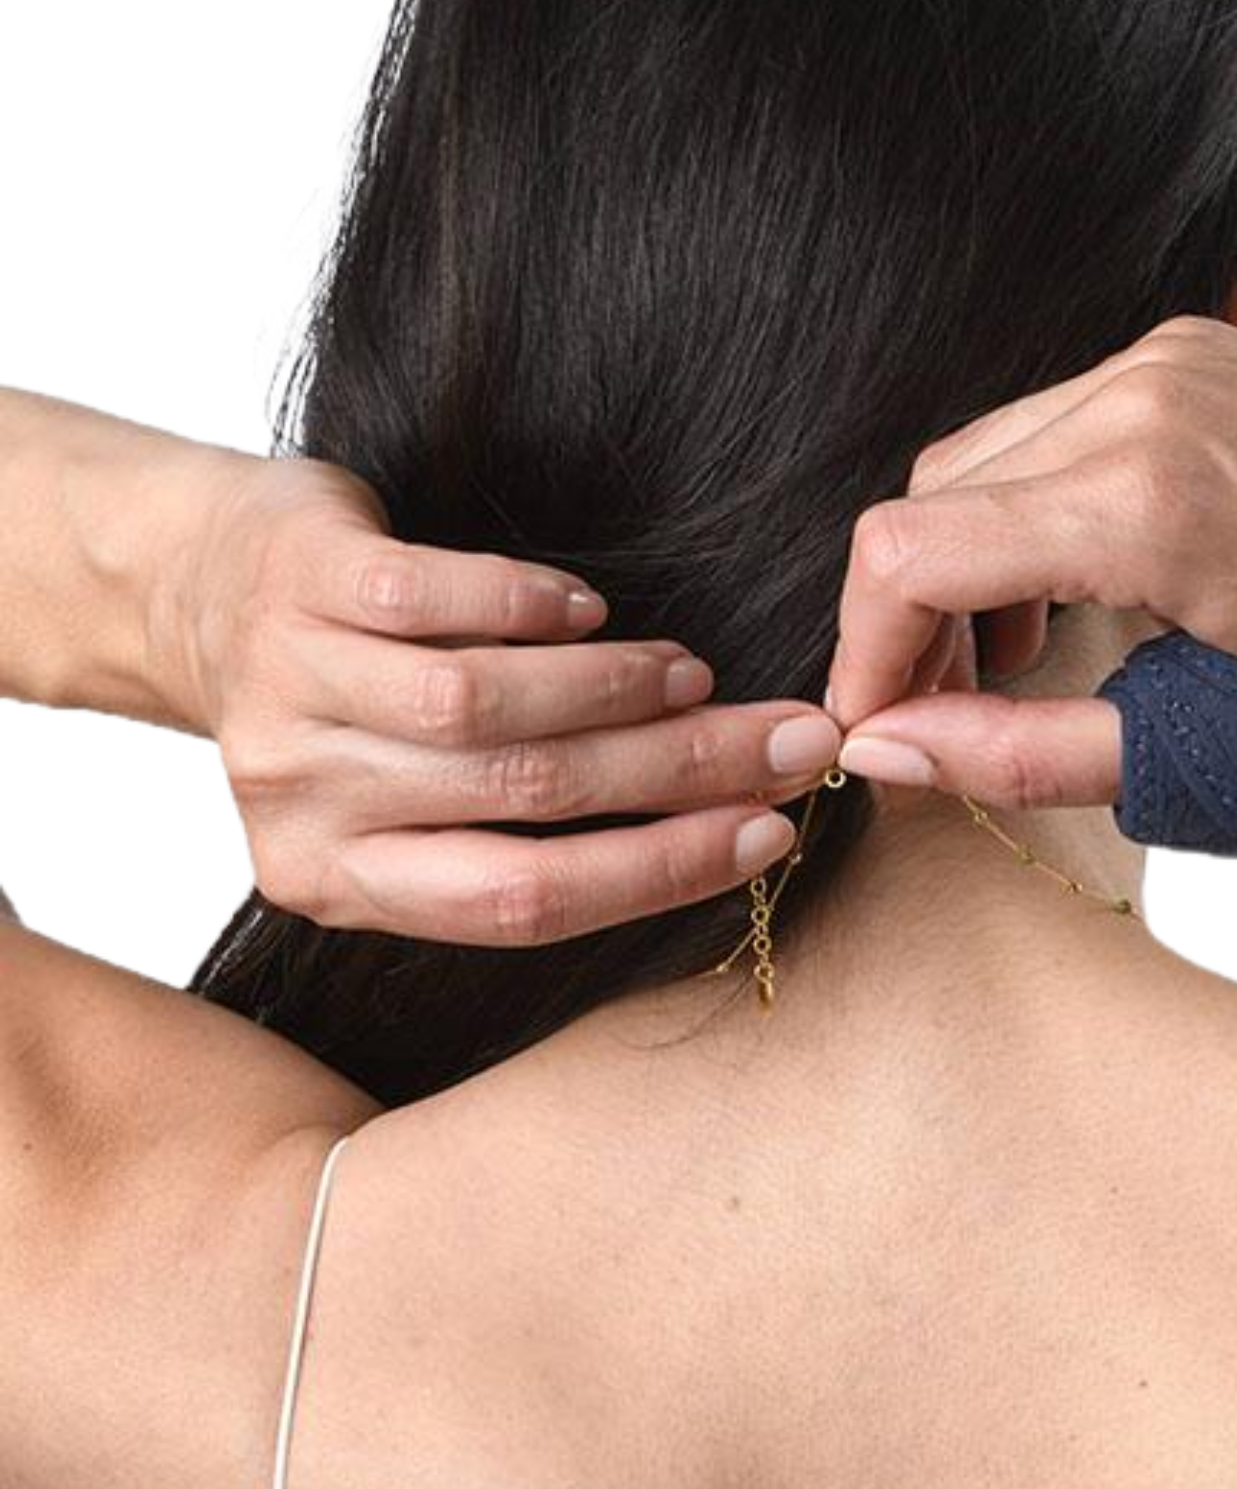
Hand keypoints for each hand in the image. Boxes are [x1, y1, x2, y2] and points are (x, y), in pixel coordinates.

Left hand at [166, 453, 841, 944]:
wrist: (197, 589)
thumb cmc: (337, 706)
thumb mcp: (400, 802)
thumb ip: (516, 830)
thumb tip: (715, 825)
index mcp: (337, 884)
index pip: (524, 902)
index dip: (661, 869)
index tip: (769, 832)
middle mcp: (304, 802)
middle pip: (526, 799)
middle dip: (683, 772)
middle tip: (789, 740)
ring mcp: (293, 691)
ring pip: (481, 708)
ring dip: (615, 690)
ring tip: (690, 673)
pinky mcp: (299, 586)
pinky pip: (434, 600)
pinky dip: (530, 605)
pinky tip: (588, 607)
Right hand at [823, 316, 1236, 805]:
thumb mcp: (1219, 749)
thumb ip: (1032, 753)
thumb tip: (890, 747)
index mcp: (1144, 506)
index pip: (908, 552)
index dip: (864, 649)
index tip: (878, 722)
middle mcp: (1133, 404)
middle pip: (927, 499)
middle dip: (911, 615)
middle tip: (949, 707)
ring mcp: (1155, 361)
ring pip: (979, 455)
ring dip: (966, 558)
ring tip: (1020, 654)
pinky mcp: (1177, 347)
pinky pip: (1045, 422)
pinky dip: (1026, 507)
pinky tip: (1076, 580)